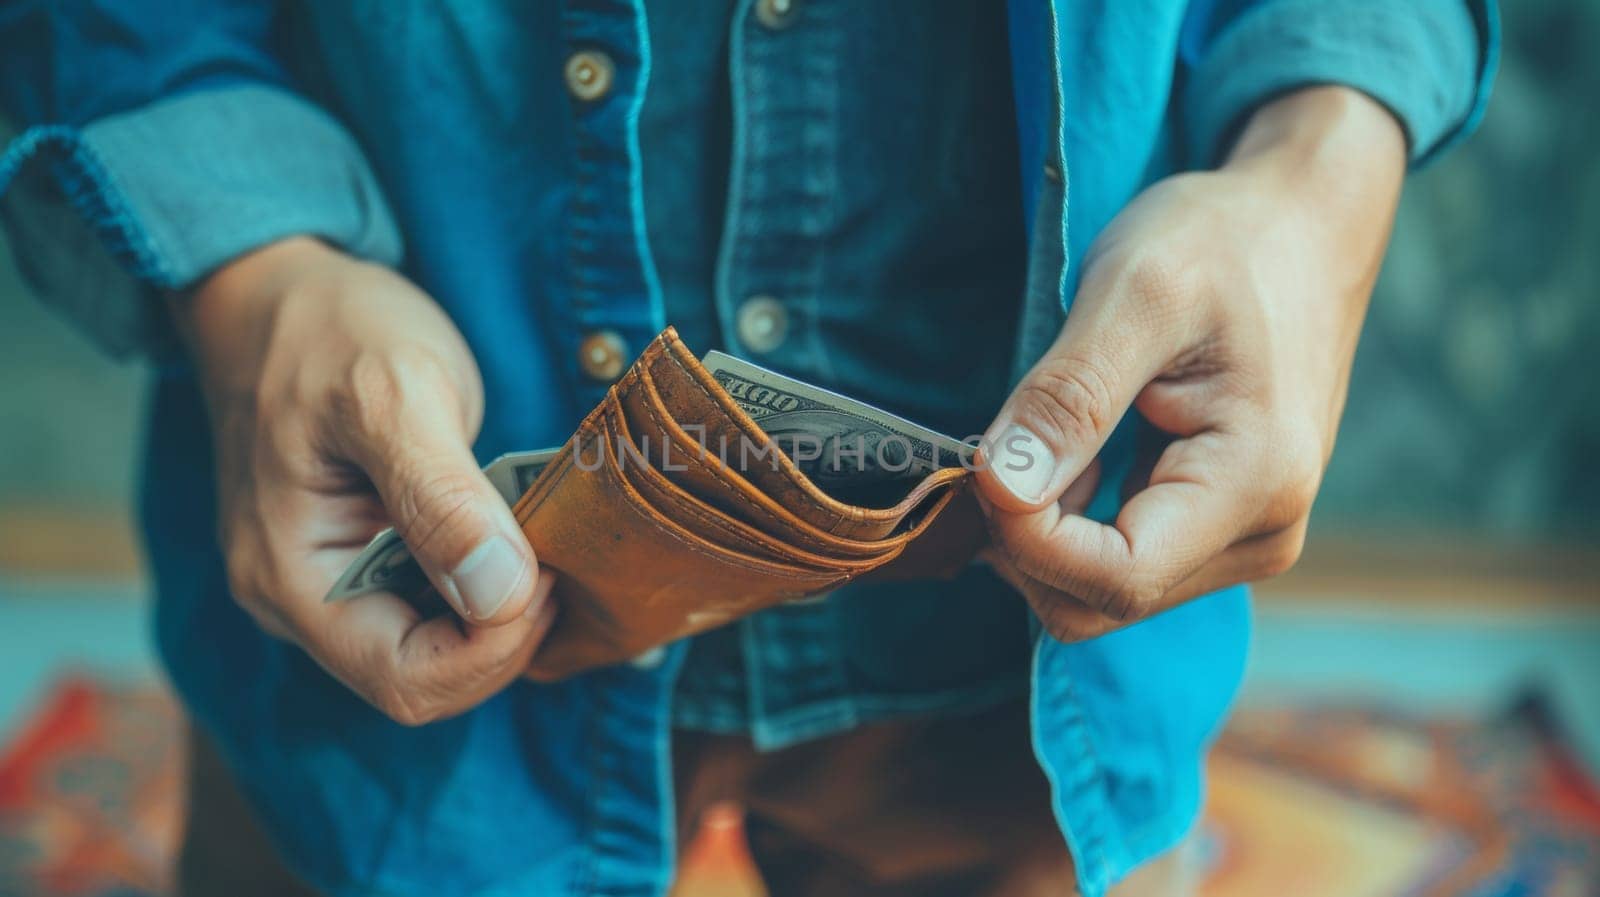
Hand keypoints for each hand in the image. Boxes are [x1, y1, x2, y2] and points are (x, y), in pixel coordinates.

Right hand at [177, 237, 555, 724]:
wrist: (283, 288)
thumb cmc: (328, 329)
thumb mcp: (393, 393)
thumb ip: (442, 497)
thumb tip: (500, 595)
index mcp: (291, 578)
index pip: (406, 681)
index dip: (491, 651)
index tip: (544, 574)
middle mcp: (300, 600)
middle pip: (423, 680)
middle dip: (503, 637)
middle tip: (554, 558)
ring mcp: (329, 582)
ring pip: (434, 652)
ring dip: (501, 616)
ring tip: (540, 543)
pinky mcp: (361, 558)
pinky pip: (432, 609)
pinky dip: (485, 588)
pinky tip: (517, 539)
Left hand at [975, 87, 1406, 641]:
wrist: (1300, 223)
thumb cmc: (1222, 242)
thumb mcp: (1134, 293)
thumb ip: (1069, 397)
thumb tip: (1001, 490)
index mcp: (1255, 485)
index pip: (1114, 580)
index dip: (1026, 538)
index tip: (984, 461)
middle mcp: (1262, 535)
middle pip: (1100, 601)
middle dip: (1025, 538)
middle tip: (1002, 441)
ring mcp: (1244, 538)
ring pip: (1101, 588)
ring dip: (1045, 526)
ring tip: (1048, 429)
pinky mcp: (1219, 527)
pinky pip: (1119, 558)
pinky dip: (1071, 517)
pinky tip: (1072, 447)